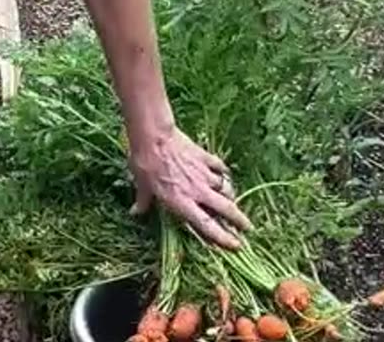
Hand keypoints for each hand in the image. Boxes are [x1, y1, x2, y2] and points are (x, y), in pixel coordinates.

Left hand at [129, 126, 251, 248]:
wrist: (154, 137)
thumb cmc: (146, 164)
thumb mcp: (142, 185)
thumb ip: (143, 201)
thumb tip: (135, 212)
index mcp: (182, 202)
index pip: (207, 225)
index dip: (223, 237)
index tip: (236, 244)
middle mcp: (198, 191)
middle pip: (225, 208)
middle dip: (239, 219)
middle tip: (248, 227)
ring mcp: (204, 173)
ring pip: (226, 188)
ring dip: (231, 196)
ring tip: (233, 200)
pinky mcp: (205, 157)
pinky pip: (220, 167)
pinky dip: (223, 172)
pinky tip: (224, 174)